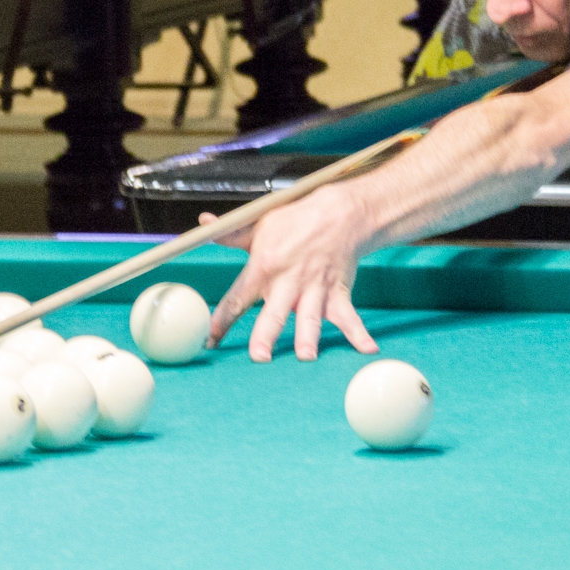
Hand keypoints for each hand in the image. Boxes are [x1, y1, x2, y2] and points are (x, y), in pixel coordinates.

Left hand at [203, 187, 380, 362]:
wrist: (339, 213)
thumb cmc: (296, 220)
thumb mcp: (259, 223)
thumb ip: (230, 234)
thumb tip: (202, 226)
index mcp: (265, 266)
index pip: (238, 297)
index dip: (223, 320)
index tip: (211, 340)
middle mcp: (289, 281)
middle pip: (275, 313)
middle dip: (267, 335)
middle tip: (260, 356)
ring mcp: (315, 289)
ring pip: (310, 318)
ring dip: (309, 337)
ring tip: (306, 357)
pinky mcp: (337, 292)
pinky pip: (349, 316)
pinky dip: (358, 333)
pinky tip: (367, 349)